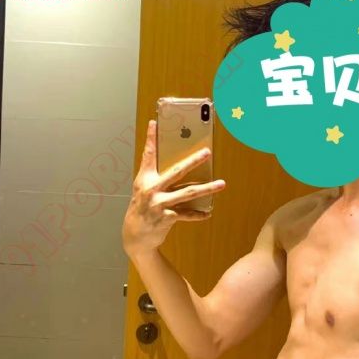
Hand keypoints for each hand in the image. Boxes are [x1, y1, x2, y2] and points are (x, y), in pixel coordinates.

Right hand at [122, 119, 225, 257]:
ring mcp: (160, 204)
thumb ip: (158, 178)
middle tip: (207, 152)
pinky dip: (198, 215)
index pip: (149, 155)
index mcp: (145, 179)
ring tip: (222, 184)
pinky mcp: (167, 218)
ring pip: (188, 193)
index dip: (152, 138)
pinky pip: (187, 214)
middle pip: (177, 172)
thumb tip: (180, 168)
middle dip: (194, 161)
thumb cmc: (142, 209)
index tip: (155, 123)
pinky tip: (209, 213)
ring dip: (207, 188)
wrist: (135, 236)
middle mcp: (152, 189)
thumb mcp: (143, 190)